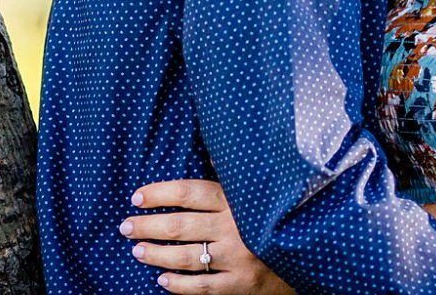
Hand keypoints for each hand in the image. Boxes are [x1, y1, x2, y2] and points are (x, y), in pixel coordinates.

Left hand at [120, 179, 293, 293]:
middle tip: (126, 225)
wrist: (310, 255)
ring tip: (137, 250)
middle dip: (148, 225)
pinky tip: (162, 280)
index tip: (138, 196)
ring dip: (157, 254)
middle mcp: (236, 228)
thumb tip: (211, 153)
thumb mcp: (260, 191)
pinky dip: (179, 285)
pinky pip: (203, 286)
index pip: (190, 193)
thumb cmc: (276, 217)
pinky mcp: (240, 284)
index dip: (161, 193)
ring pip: (188, 257)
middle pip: (181, 226)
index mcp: (237, 201)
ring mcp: (238, 258)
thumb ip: (234, 175)